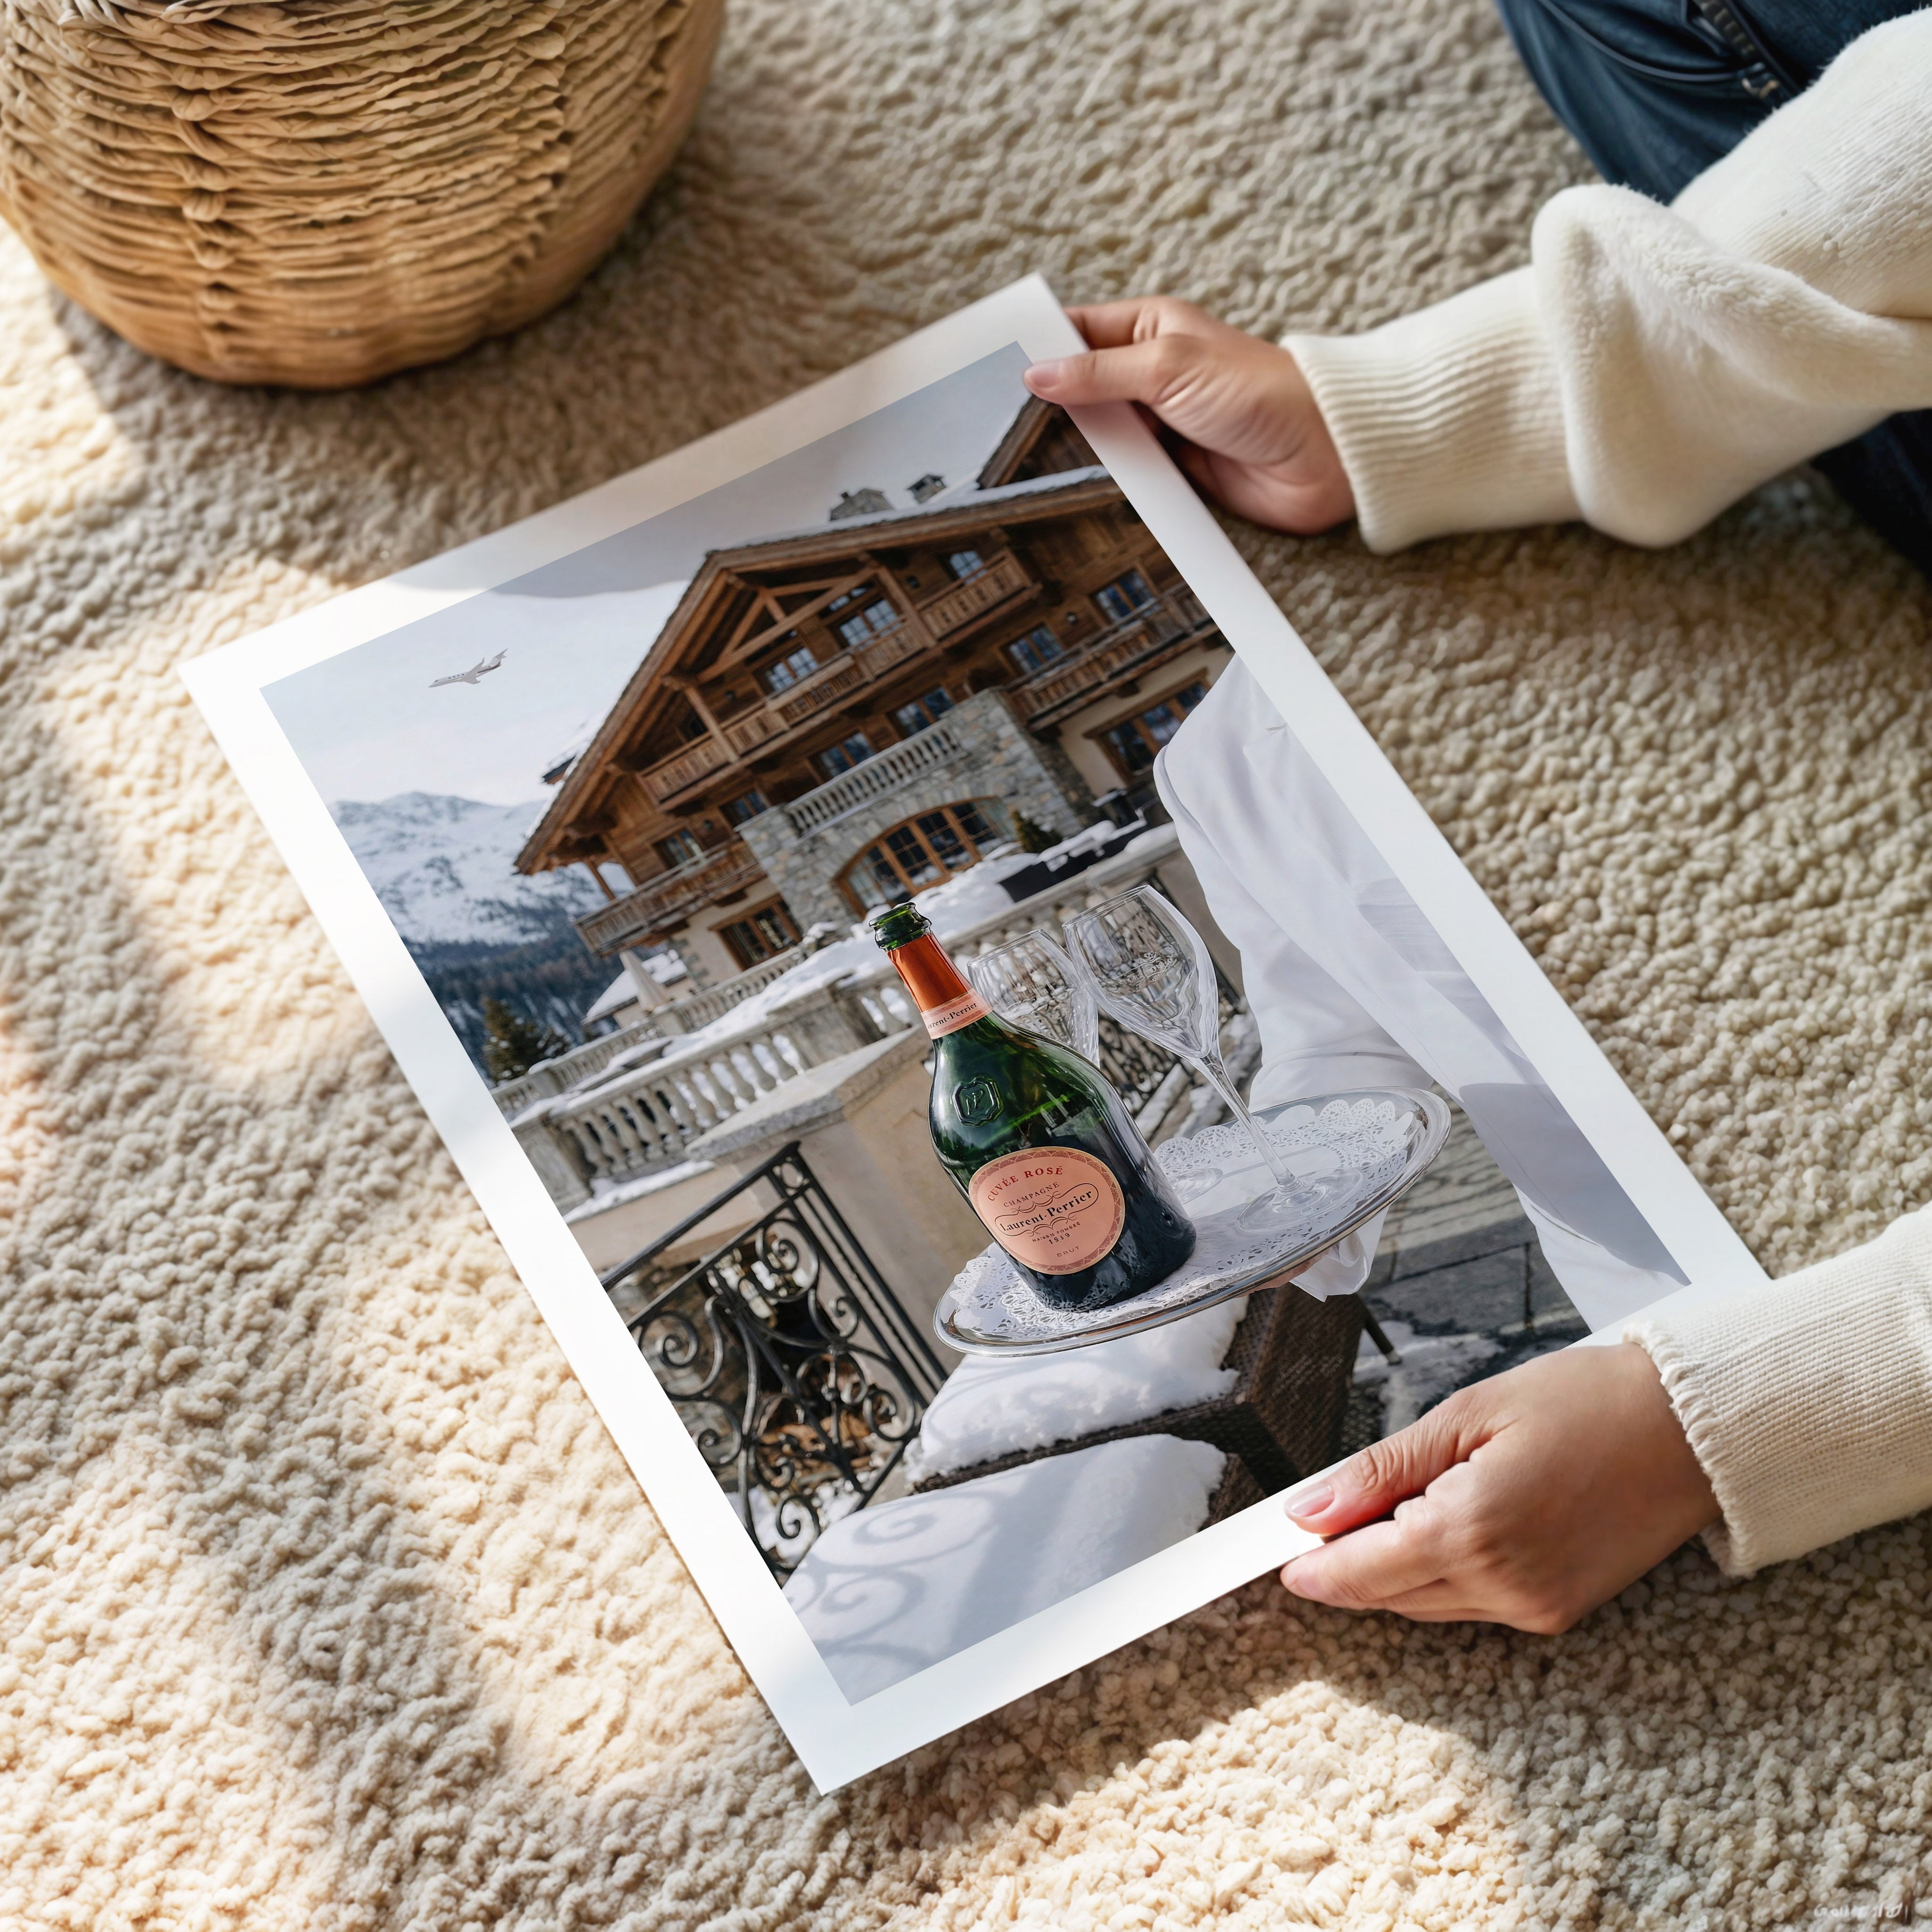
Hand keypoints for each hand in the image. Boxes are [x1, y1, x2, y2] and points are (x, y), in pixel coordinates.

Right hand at [1024, 297, 1353, 534]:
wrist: (1321, 455)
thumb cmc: (1260, 391)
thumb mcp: (1168, 367)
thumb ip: (1098, 373)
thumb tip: (1037, 374)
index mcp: (1149, 329)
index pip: (1075, 332)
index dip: (1036, 348)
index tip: (993, 371)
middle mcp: (1150, 374)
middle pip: (1079, 389)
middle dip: (1045, 407)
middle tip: (994, 426)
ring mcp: (1158, 424)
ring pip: (1097, 437)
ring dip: (1072, 450)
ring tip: (1020, 465)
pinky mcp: (1171, 469)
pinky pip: (1123, 476)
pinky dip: (1102, 483)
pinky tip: (1070, 492)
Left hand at [1279, 1343, 1719, 1632]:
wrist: (1690, 1431)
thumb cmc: (1585, 1402)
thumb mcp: (1467, 1415)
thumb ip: (1381, 1471)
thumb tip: (1310, 1508)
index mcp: (1472, 1531)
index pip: (1360, 1571)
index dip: (1312, 1565)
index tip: (1275, 1554)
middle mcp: (1503, 1586)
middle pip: (1388, 1594)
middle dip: (1348, 1561)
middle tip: (1325, 1516)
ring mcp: (1535, 1608)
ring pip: (1427, 1604)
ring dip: (1394, 1567)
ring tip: (1390, 1506)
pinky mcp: (1559, 1613)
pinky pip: (1472, 1605)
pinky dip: (1442, 1573)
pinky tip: (1443, 1524)